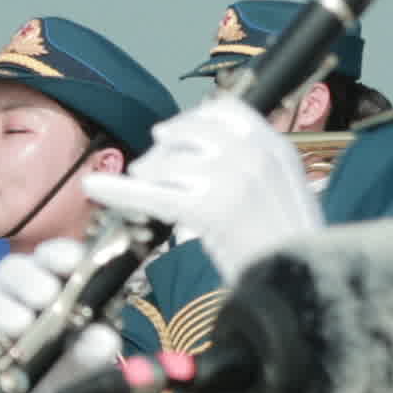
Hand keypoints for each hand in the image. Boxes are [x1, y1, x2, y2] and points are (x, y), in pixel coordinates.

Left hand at [88, 93, 324, 276]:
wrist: (299, 282)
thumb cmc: (284, 246)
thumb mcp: (281, 191)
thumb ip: (247, 165)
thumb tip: (186, 149)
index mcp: (276, 147)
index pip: (226, 110)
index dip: (191, 120)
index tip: (168, 135)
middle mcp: (257, 155)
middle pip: (189, 133)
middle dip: (162, 149)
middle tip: (146, 169)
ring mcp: (235, 179)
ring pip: (169, 162)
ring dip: (146, 174)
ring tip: (140, 186)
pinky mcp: (211, 208)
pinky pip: (153, 193)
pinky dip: (118, 190)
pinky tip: (93, 187)